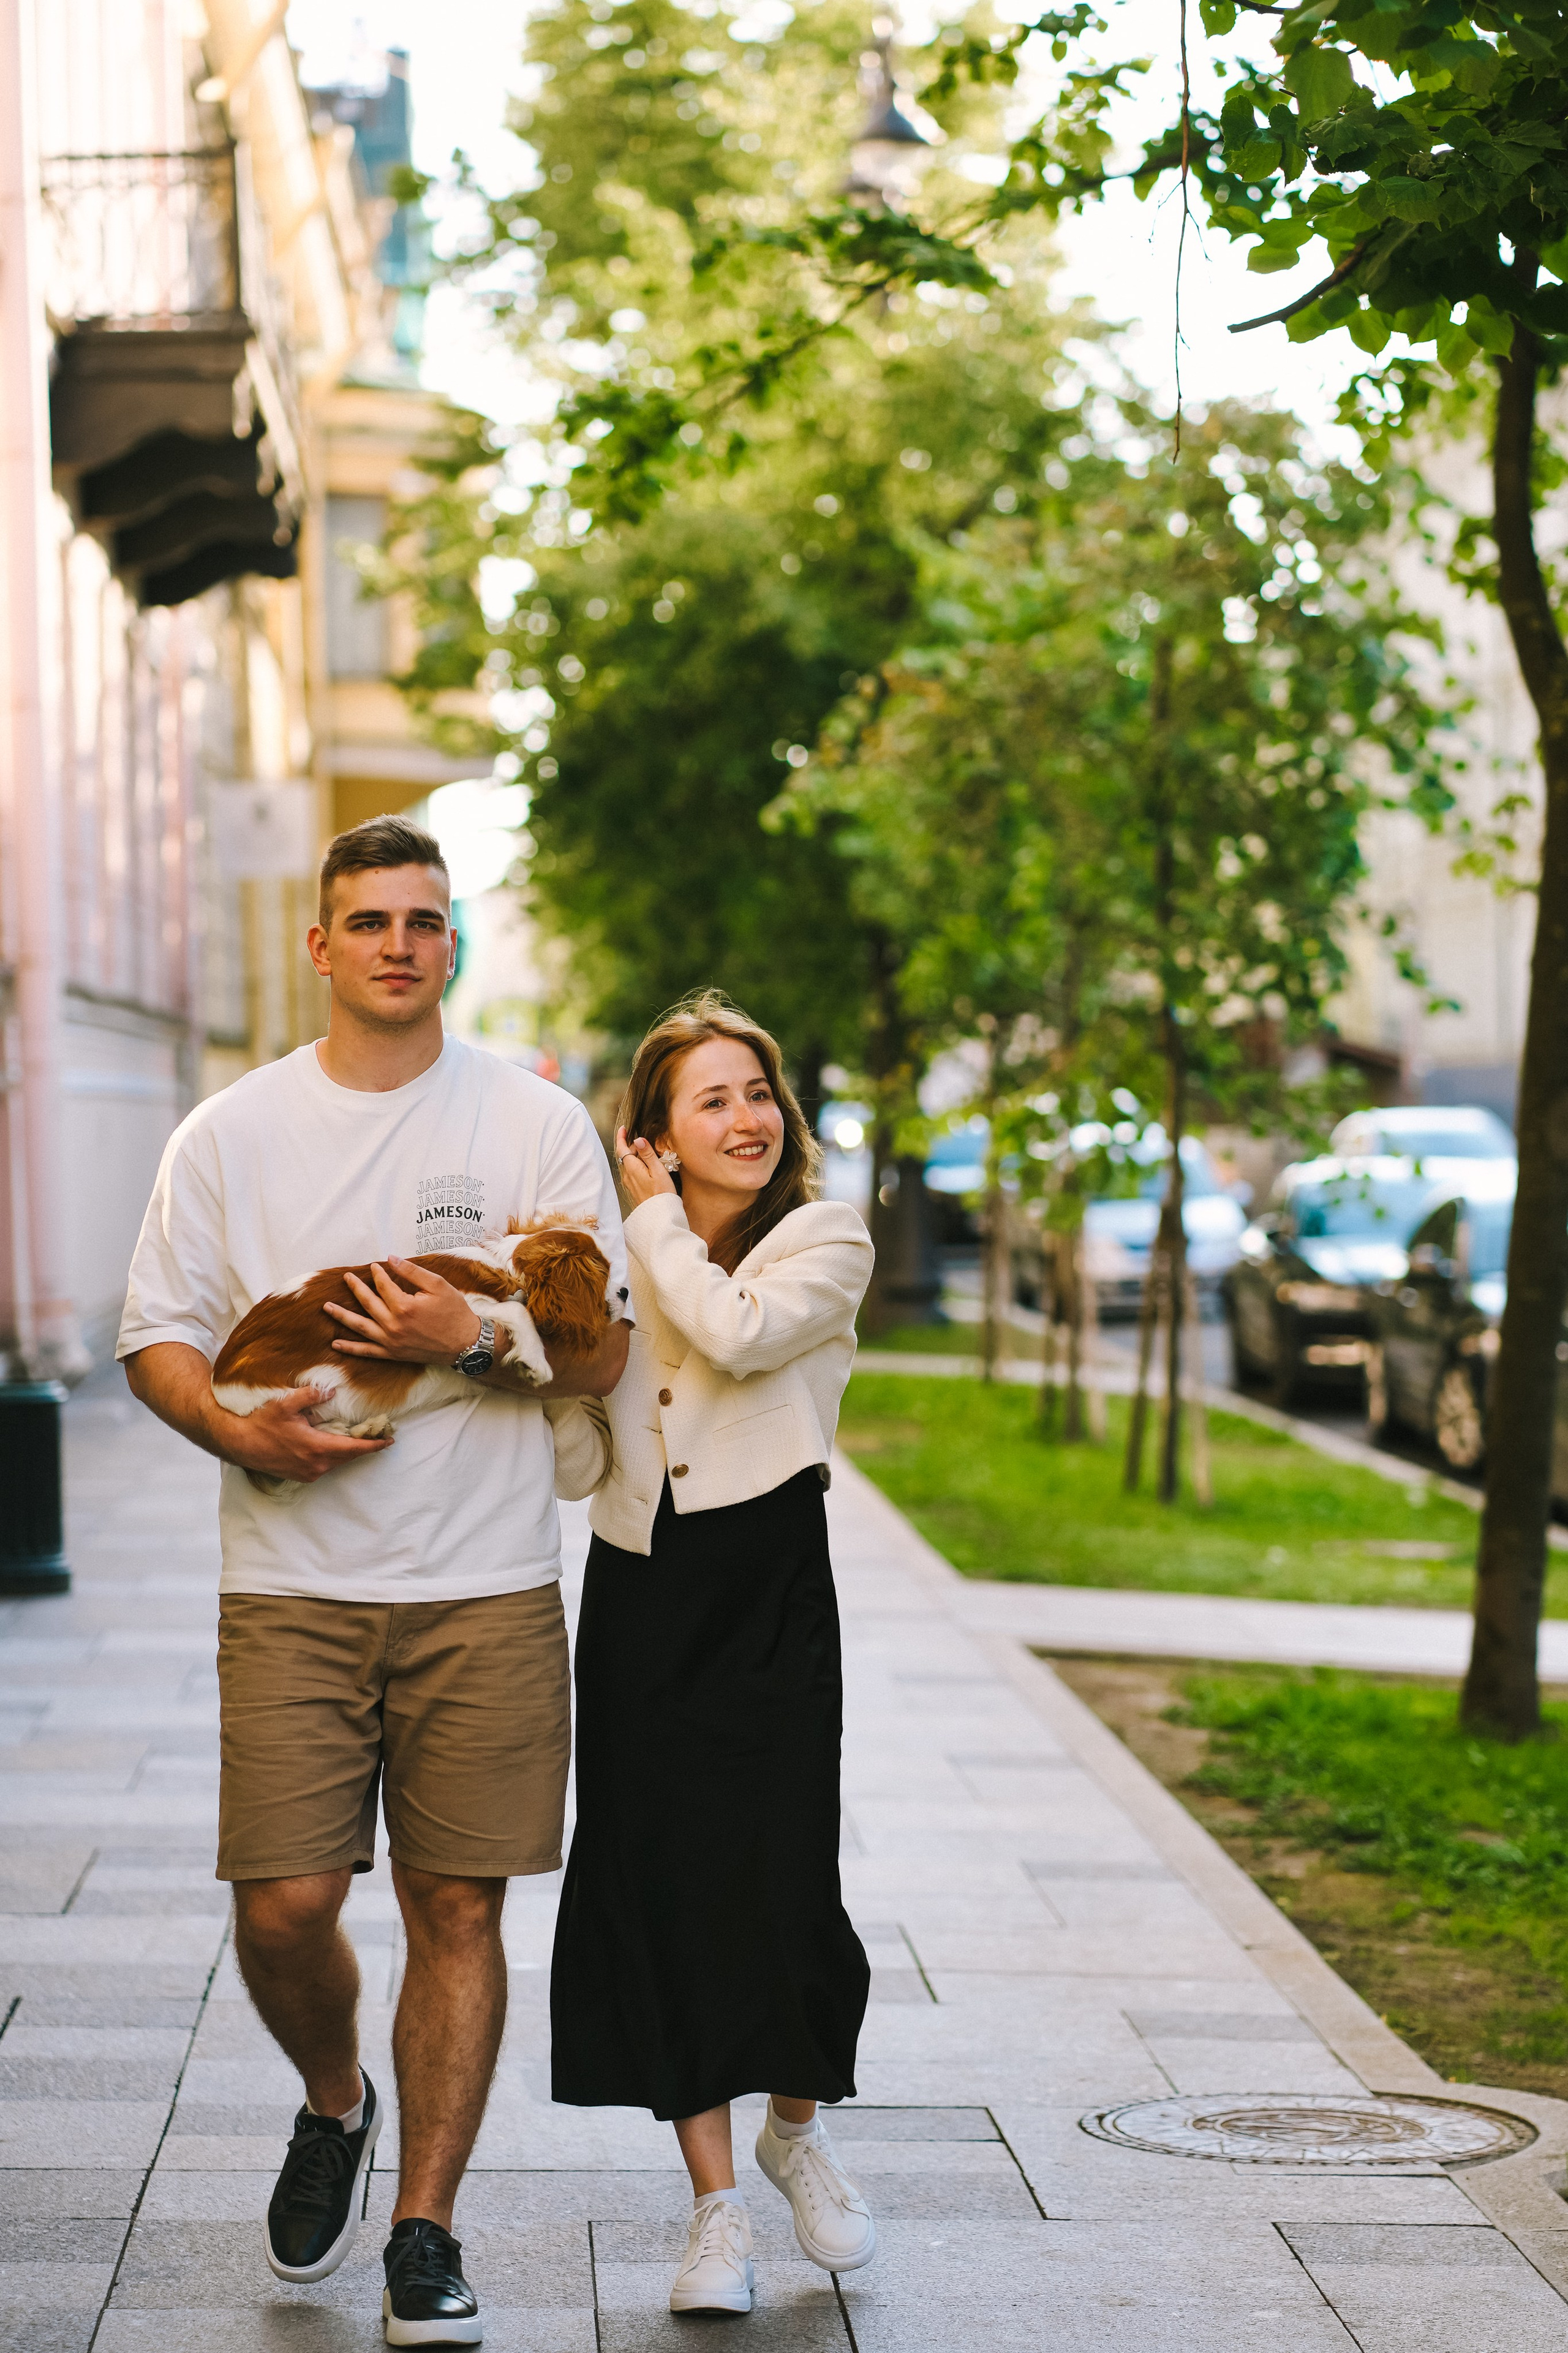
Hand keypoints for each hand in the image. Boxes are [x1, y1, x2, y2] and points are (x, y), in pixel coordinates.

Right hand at [224, 1386, 392, 1482]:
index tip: (390, 1440)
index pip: (354, 1448)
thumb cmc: (262, 1423)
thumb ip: (311, 1395)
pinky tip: (337, 1445)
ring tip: (362, 1439)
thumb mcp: (286, 1404)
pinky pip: (326, 1465)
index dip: (374, 1444)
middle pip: (349, 1456)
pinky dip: (336, 1456)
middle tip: (381, 1436)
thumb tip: (332, 1390)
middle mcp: (316, 1465)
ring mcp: (308, 1473)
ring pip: (337, 1461)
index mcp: (317, 1448)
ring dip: (350, 1451)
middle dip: (366, 1446)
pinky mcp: (301, 1475)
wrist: (239, 1444)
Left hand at [324, 1257, 483, 1363]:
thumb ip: (412, 1272)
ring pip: (360, 1327)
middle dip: (355, 1288)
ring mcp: (391, 1341)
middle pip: (367, 1303)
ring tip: (326, 1307)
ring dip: (342, 1316)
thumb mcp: (438, 1285)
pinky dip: (351, 1348)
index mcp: (404, 1306)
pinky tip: (336, 1343)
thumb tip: (390, 1259)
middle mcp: (394, 1325)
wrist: (465, 1343)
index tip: (375, 1266)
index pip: (383, 1285)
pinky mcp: (393, 1354)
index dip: (378, 1274)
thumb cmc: (454, 1312)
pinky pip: (367, 1352)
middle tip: (346, 1278)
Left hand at [616, 1127, 677, 1209]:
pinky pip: (633, 1172)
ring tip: (650, 1153)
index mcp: (632, 1168)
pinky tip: (649, 1166)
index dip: (621, 1137)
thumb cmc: (662, 1194)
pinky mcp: (634, 1188)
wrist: (660, 1216)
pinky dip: (638, 1165)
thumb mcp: (658, 1170)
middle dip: (633, 1146)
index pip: (621, 1149)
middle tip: (646, 1142)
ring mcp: (630, 1183)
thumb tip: (638, 1139)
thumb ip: (648, 1154)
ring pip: (629, 1164)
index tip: (623, 1128)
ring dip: (637, 1156)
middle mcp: (627, 1175)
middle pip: (626, 1155)